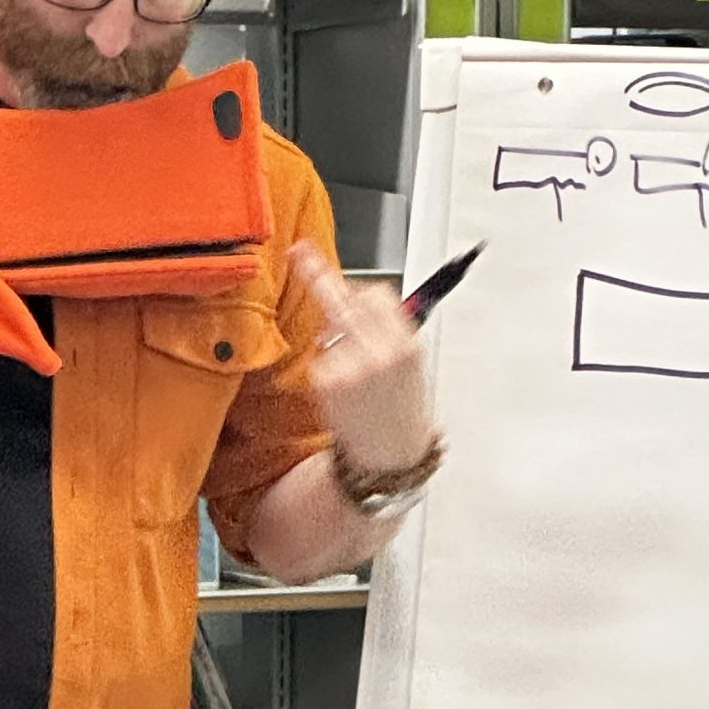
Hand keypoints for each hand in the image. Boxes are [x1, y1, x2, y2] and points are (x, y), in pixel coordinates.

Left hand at [291, 241, 434, 478]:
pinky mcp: (330, 382)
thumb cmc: (399, 410)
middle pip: (344, 300)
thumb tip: (357, 293)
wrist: (389, 456)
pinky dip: (326, 364)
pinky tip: (342, 387)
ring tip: (354, 369)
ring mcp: (353, 367)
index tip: (322, 256)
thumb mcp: (409, 364)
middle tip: (299, 252)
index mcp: (406, 345)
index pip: (376, 294)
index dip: (356, 286)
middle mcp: (381, 353)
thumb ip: (388, 327)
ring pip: (330, 328)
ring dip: (334, 337)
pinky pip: (320, 356)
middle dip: (321, 279)